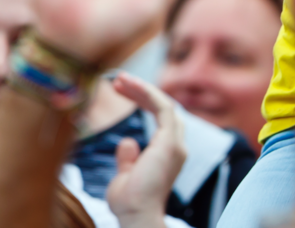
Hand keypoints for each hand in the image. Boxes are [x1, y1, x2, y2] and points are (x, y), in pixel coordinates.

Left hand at [106, 74, 185, 227]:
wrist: (136, 215)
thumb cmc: (130, 202)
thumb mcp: (125, 175)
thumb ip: (128, 158)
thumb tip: (127, 141)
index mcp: (168, 154)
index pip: (160, 118)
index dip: (141, 100)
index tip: (119, 90)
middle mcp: (176, 147)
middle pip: (163, 107)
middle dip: (140, 91)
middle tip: (117, 81)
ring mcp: (176, 144)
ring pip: (164, 103)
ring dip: (142, 88)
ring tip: (119, 79)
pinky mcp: (170, 141)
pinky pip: (163, 107)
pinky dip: (147, 93)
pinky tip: (129, 84)